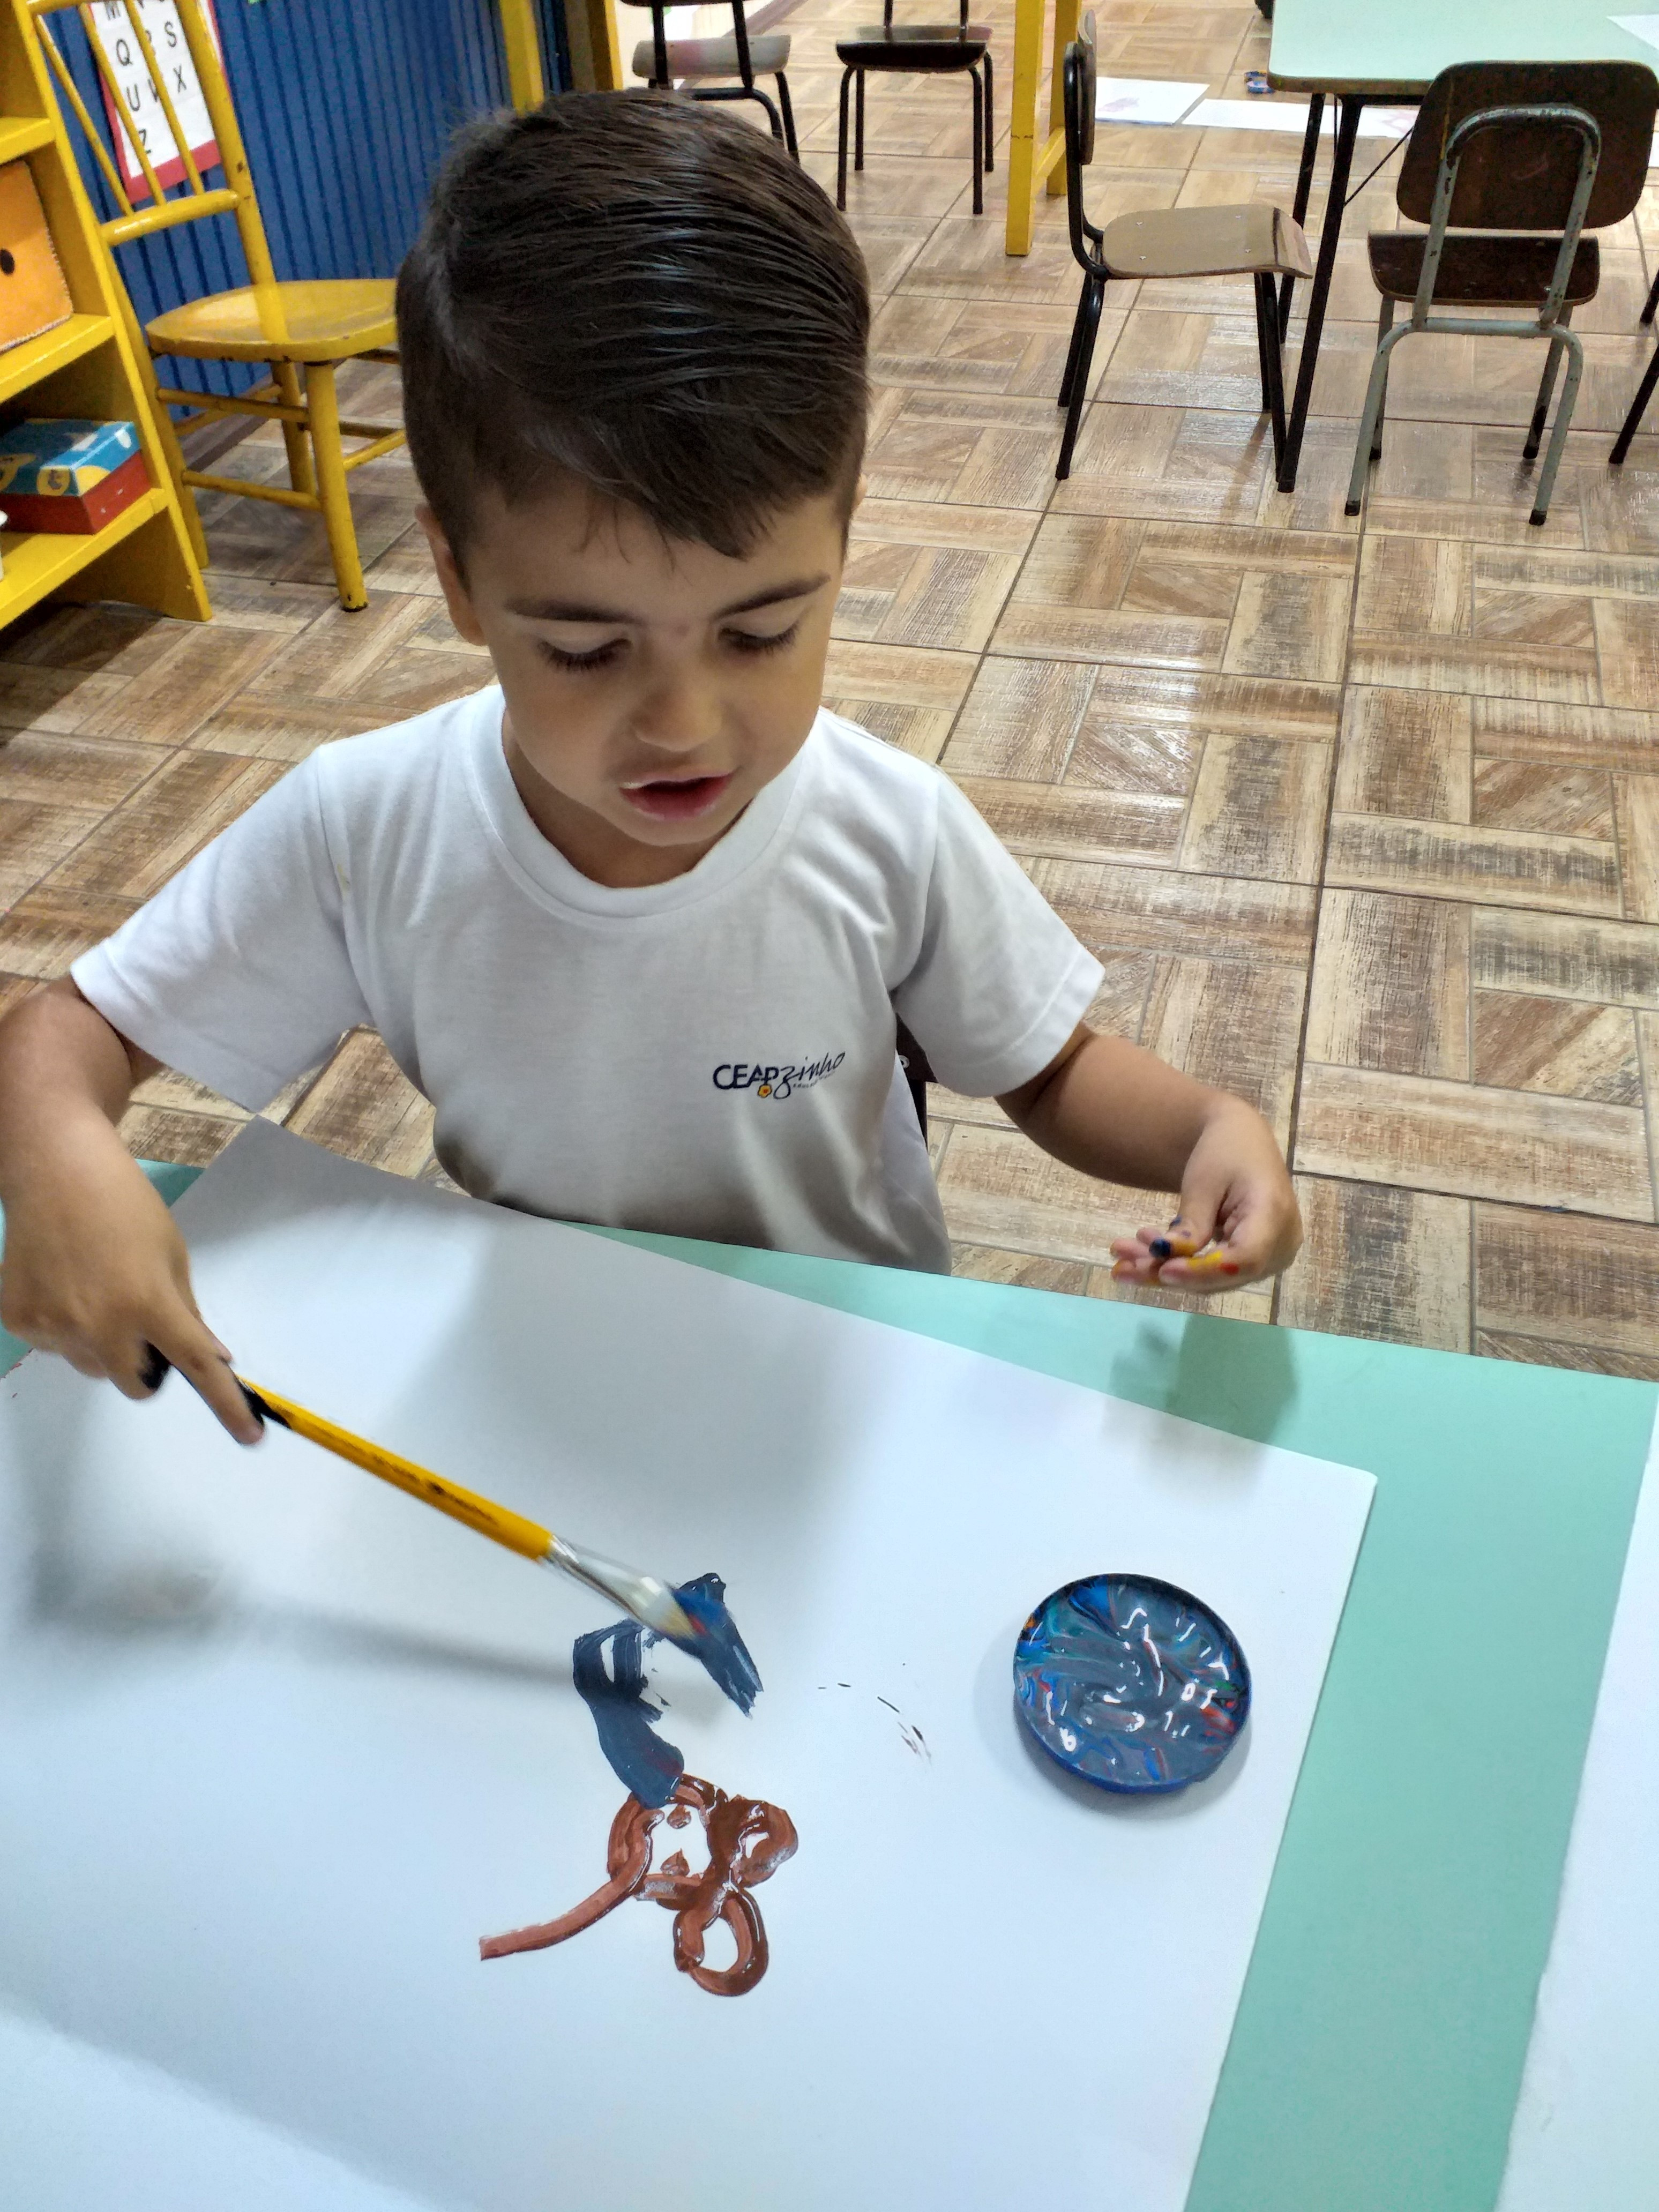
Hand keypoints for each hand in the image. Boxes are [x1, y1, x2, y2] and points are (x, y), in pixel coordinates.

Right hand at [0, 1111, 262, 1442]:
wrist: (56, 1171)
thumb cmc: (126, 1207)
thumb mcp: (172, 1256)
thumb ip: (187, 1313)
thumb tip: (210, 1358)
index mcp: (148, 1303)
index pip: (197, 1366)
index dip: (226, 1405)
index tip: (249, 1436)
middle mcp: (98, 1324)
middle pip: (137, 1384)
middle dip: (149, 1366)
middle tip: (146, 1327)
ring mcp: (52, 1326)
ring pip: (94, 1368)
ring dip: (106, 1346)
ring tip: (98, 1290)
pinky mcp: (18, 1320)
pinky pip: (55, 1347)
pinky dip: (66, 1328)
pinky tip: (65, 1284)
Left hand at [1109, 1098, 1300, 1294]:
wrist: (1240, 1140)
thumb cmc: (1224, 1150)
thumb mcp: (1203, 1182)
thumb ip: (1191, 1223)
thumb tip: (1166, 1261)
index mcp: (1274, 1214)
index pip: (1243, 1259)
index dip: (1202, 1272)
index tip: (1163, 1270)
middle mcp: (1280, 1244)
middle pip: (1223, 1275)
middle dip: (1168, 1273)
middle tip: (1121, 1267)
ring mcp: (1269, 1257)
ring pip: (1212, 1280)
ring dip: (1163, 1271)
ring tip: (1121, 1256)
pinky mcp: (1251, 1261)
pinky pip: (1212, 1272)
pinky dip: (1176, 1266)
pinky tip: (1140, 1254)